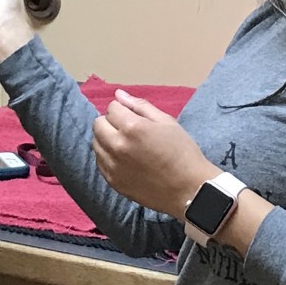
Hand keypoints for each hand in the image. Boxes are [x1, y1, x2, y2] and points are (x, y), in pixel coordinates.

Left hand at [92, 90, 218, 215]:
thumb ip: (140, 106)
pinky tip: (124, 159)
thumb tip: (118, 94)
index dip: (123, 109)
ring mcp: (113, 165)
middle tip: (128, 130)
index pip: (112, 108)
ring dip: (107, 139)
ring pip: (96, 143)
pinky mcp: (112, 181)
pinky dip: (107, 157)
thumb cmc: (182, 152)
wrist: (189, 190)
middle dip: (110, 122)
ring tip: (126, 145)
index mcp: (132, 127)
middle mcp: (117, 145)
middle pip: (98, 124)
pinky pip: (100, 162)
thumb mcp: (167, 122)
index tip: (134, 117)